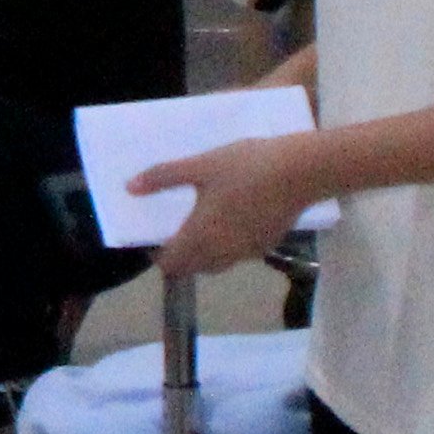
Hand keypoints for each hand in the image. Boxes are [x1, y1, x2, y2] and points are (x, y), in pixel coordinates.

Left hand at [130, 134, 322, 280]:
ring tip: (200, 227)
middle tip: (174, 232)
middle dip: (180, 256)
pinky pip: (238, 255)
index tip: (152, 240)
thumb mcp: (201, 166)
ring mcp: (247, 252)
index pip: (171, 263)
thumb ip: (163, 177)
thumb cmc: (247, 166)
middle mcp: (222, 252)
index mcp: (201, 237)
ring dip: (203, 254)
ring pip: (216, 264)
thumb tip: (129, 188)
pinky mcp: (268, 245)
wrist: (303, 170)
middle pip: (192, 267)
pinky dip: (227, 247)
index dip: (158, 256)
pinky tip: (231, 222)